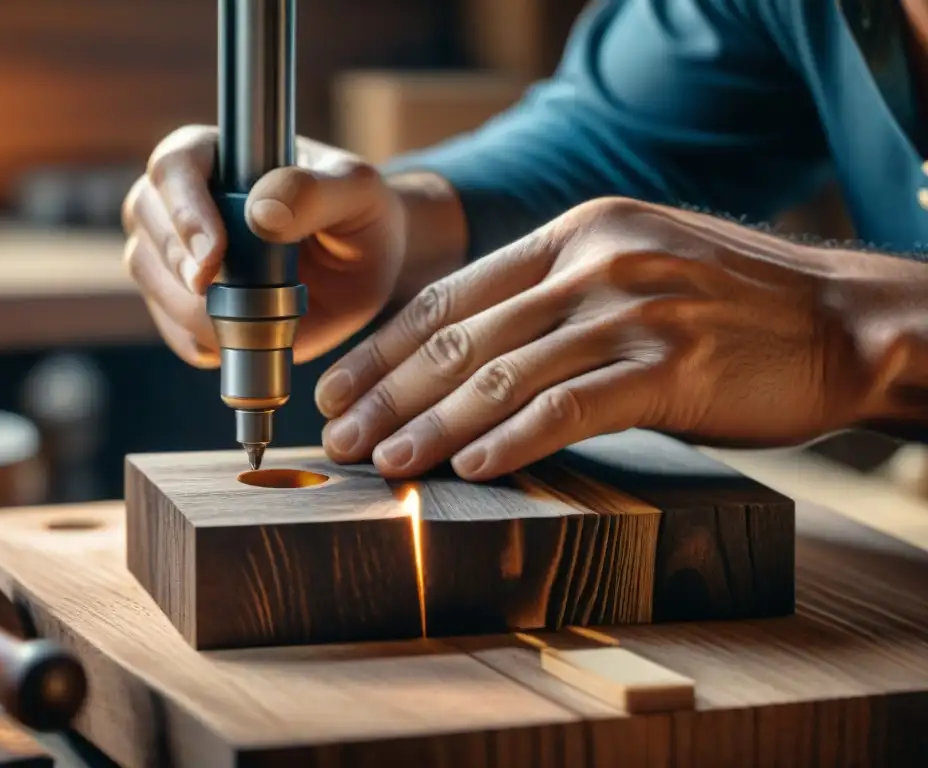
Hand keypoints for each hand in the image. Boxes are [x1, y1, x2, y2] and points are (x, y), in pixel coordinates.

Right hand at [121, 125, 405, 366]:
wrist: (367, 269)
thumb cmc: (362, 214)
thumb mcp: (358, 194)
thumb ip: (314, 193)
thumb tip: (260, 212)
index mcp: (223, 155)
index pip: (174, 165)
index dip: (183, 210)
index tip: (212, 255)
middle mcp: (188, 198)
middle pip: (145, 216)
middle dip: (178, 262)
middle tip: (217, 293)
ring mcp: (181, 251)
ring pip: (148, 273)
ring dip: (188, 306)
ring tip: (249, 318)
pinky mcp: (191, 303)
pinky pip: (173, 327)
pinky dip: (200, 340)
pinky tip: (241, 338)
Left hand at [315, 196, 917, 479]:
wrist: (841, 319)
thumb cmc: (729, 307)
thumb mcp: (634, 271)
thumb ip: (557, 300)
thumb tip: (472, 356)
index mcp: (575, 232)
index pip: (453, 293)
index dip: (388, 345)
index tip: (344, 386)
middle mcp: (595, 260)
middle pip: (462, 335)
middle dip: (390, 390)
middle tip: (340, 435)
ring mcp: (633, 308)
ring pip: (503, 373)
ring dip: (434, 424)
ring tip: (386, 462)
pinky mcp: (671, 364)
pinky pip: (569, 406)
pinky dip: (512, 439)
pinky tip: (472, 467)